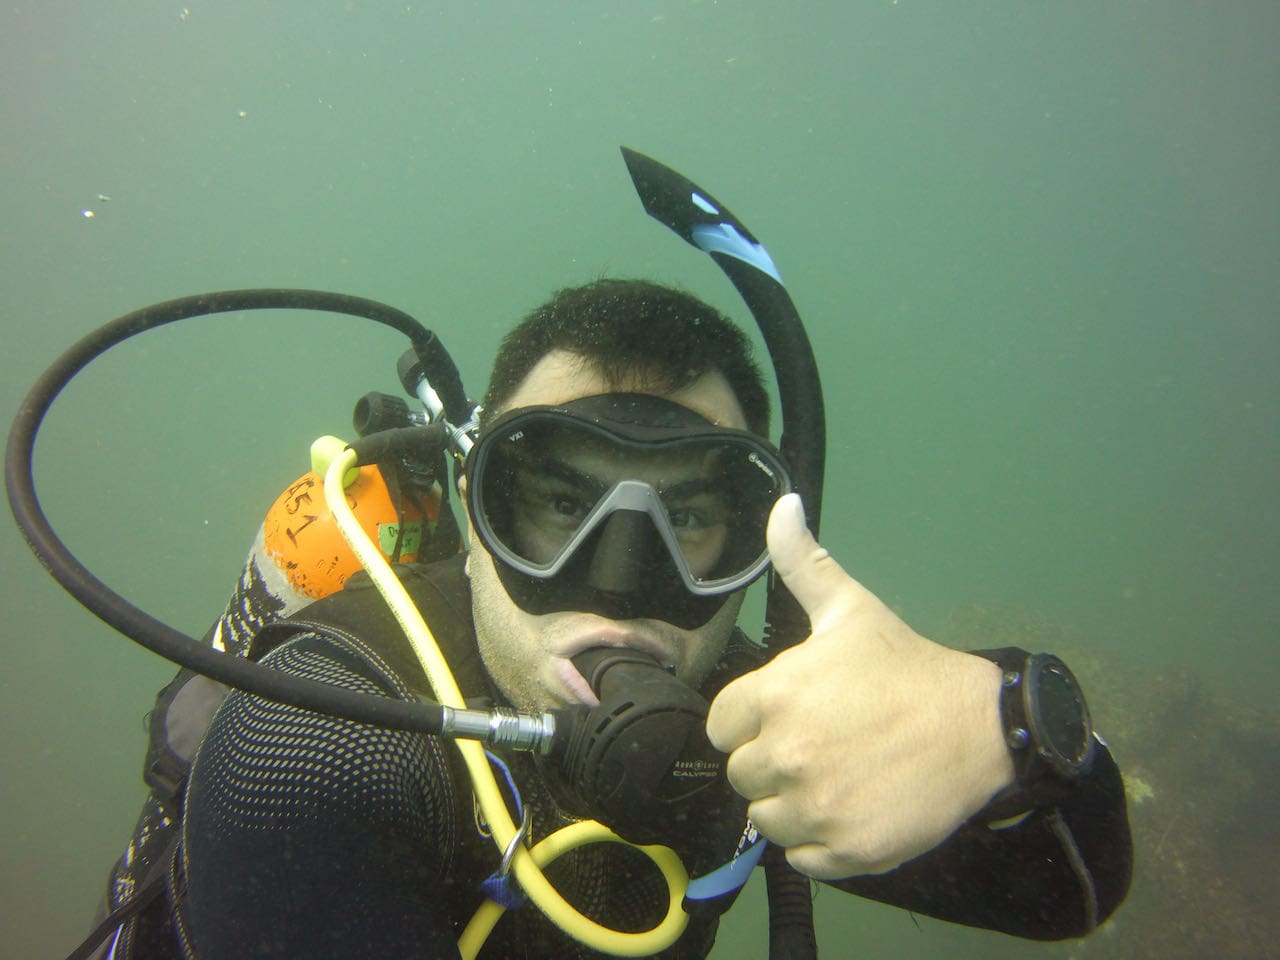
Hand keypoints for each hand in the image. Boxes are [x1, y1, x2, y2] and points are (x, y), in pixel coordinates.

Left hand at [706, 494, 1014, 878]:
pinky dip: (822, 842)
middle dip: (773, 761)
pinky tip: (852, 808)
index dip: (752, 719)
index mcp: (775, 695)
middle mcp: (787, 754)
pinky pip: (802, 857)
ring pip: (766, 820)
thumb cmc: (907, 666)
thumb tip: (782, 505)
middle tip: (821, 744)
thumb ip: (803, 563)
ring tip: (837, 776)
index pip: (722, 725)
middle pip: (742, 774)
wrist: (980, 728)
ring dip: (793, 804)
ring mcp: (817, 807)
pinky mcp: (847, 850)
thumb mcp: (851, 609)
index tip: (790, 714)